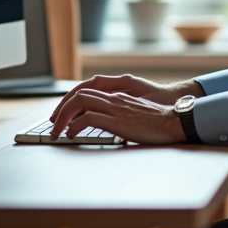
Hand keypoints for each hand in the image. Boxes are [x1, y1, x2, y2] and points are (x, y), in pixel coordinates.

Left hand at [49, 89, 185, 144]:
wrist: (174, 121)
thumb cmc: (159, 122)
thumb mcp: (136, 115)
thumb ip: (122, 116)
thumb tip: (111, 126)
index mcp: (118, 97)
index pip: (87, 92)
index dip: (71, 103)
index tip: (63, 116)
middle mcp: (114, 98)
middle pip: (78, 94)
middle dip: (61, 109)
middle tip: (54, 124)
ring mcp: (115, 108)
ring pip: (79, 102)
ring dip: (63, 116)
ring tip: (57, 131)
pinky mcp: (117, 120)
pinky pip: (88, 118)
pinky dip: (75, 126)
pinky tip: (71, 135)